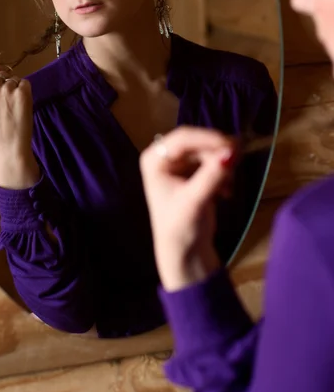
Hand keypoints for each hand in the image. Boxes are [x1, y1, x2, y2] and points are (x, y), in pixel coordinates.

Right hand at [0, 64, 39, 188]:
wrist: (7, 146)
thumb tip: (1, 80)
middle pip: (2, 74)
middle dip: (7, 82)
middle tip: (10, 99)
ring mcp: (7, 88)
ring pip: (15, 79)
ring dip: (17, 88)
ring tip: (15, 107)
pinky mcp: (22, 92)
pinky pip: (26, 84)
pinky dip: (26, 92)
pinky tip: (22, 106)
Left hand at [140, 126, 235, 290]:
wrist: (185, 253)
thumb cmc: (181, 229)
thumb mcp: (195, 201)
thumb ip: (212, 176)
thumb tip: (231, 153)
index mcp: (154, 160)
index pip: (183, 138)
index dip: (208, 139)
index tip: (232, 146)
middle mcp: (165, 157)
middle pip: (198, 142)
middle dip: (217, 153)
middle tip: (238, 163)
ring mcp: (180, 163)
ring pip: (208, 151)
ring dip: (222, 166)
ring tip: (227, 188)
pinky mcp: (194, 172)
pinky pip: (214, 161)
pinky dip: (223, 173)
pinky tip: (226, 193)